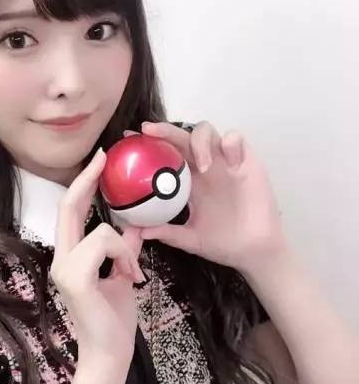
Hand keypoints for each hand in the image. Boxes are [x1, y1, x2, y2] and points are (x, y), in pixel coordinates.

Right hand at [50, 148, 144, 373]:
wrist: (110, 355)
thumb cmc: (114, 321)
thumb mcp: (122, 275)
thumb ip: (123, 250)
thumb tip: (133, 226)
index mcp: (70, 257)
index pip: (71, 211)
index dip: (82, 183)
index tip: (98, 161)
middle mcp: (61, 259)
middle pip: (68, 207)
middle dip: (87, 179)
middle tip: (104, 156)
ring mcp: (65, 269)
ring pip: (101, 231)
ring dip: (125, 248)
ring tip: (132, 273)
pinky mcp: (76, 278)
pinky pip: (105, 246)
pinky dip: (124, 258)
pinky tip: (130, 278)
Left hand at [122, 121, 286, 272]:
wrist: (254, 252)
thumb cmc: (222, 243)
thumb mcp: (190, 239)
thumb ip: (168, 233)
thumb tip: (139, 232)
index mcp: (188, 182)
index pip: (165, 155)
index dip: (149, 144)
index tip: (129, 139)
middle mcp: (203, 167)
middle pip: (182, 137)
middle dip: (165, 130)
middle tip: (148, 130)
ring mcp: (225, 163)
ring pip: (207, 131)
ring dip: (199, 141)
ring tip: (202, 165)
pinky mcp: (247, 163)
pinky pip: (237, 140)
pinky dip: (231, 144)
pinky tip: (230, 161)